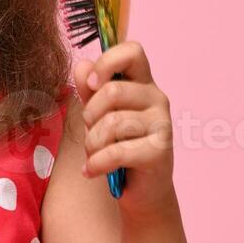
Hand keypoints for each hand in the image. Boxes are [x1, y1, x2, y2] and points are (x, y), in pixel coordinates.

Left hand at [73, 41, 176, 220]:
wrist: (141, 191)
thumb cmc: (119, 146)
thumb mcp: (98, 114)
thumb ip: (89, 89)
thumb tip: (81, 65)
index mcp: (142, 83)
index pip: (132, 51)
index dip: (107, 63)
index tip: (91, 84)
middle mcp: (157, 99)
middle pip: (113, 91)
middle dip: (90, 115)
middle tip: (90, 132)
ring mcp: (162, 125)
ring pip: (112, 123)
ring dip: (92, 143)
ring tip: (93, 154)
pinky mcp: (160, 152)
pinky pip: (116, 151)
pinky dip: (96, 163)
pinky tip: (91, 171)